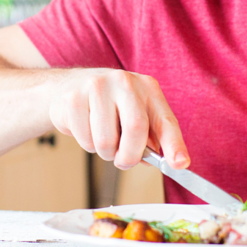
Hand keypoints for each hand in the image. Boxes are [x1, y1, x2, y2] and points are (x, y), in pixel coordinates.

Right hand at [48, 69, 189, 169]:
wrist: (66, 87)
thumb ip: (149, 137)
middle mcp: (126, 82)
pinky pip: (85, 139)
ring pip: (106, 141)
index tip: (180, 164)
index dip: (175, 144)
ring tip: (101, 137)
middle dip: (129, 156)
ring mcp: (98, 87)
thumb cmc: (107, 106)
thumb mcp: (133, 113)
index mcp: (147, 88)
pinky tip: (85, 127)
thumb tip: (165, 161)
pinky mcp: (74, 98)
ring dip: (105, 152)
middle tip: (123, 161)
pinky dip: (87, 144)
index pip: (165, 120)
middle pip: (136, 129)